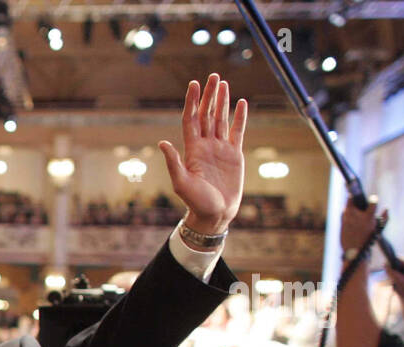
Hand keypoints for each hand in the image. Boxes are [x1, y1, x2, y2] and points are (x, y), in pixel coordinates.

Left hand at [159, 74, 248, 234]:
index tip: (194, 84)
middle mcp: (205, 145)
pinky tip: (241, 103)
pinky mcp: (234, 154)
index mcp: (191, 149)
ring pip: (221, 119)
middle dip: (209, 95)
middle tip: (213, 76)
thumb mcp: (181, 183)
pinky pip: (238, 131)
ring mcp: (220, 149)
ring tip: (224, 83)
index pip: (191, 119)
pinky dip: (240, 117)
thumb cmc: (196, 202)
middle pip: (207, 114)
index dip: (192, 101)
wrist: (215, 214)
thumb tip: (162, 143)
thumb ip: (173, 162)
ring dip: (222, 101)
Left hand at [339, 198, 379, 252]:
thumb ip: (384, 218)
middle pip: (352, 199)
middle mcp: (356, 216)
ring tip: (354, 205)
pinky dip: (347, 212)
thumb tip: (387, 208)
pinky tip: (350, 214)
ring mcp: (347, 219)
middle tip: (355, 194)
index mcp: (368, 217)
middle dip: (353, 196)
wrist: (354, 250)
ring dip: (350, 205)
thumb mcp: (378, 229)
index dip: (373, 199)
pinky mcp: (342, 222)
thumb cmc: (368, 239)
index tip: (373, 198)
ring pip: (347, 206)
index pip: (372, 202)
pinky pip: (344, 213)